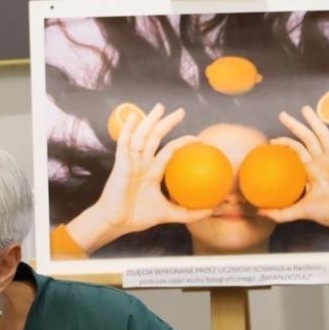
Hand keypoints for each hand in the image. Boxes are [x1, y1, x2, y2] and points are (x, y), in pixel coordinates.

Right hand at [65, 104, 210, 252]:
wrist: (117, 222)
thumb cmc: (138, 216)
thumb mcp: (169, 213)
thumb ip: (189, 212)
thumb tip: (211, 211)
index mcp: (152, 171)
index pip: (169, 151)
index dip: (181, 142)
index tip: (197, 137)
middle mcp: (142, 162)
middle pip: (156, 137)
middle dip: (167, 123)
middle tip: (180, 111)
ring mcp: (131, 161)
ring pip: (142, 136)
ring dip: (150, 121)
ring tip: (160, 107)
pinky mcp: (121, 164)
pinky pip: (125, 143)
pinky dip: (128, 130)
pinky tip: (134, 117)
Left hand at [262, 105, 328, 249]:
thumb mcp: (302, 211)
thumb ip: (282, 212)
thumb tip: (259, 212)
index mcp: (313, 171)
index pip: (297, 152)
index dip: (285, 144)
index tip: (272, 141)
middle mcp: (323, 161)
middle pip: (306, 138)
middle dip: (294, 126)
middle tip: (282, 115)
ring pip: (322, 134)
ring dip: (314, 121)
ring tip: (305, 109)